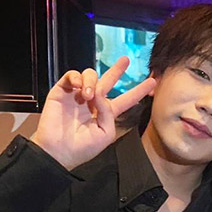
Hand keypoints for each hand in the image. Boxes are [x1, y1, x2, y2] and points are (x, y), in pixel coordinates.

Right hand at [32, 56, 155, 170]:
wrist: (58, 151)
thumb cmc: (83, 148)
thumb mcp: (105, 133)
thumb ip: (108, 112)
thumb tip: (100, 93)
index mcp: (106, 113)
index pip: (125, 99)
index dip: (138, 91)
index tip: (152, 82)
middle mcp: (93, 102)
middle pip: (108, 81)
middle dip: (117, 70)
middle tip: (126, 60)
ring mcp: (77, 95)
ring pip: (90, 76)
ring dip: (92, 82)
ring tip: (88, 96)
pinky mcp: (62, 91)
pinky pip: (72, 76)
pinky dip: (77, 78)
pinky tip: (79, 88)